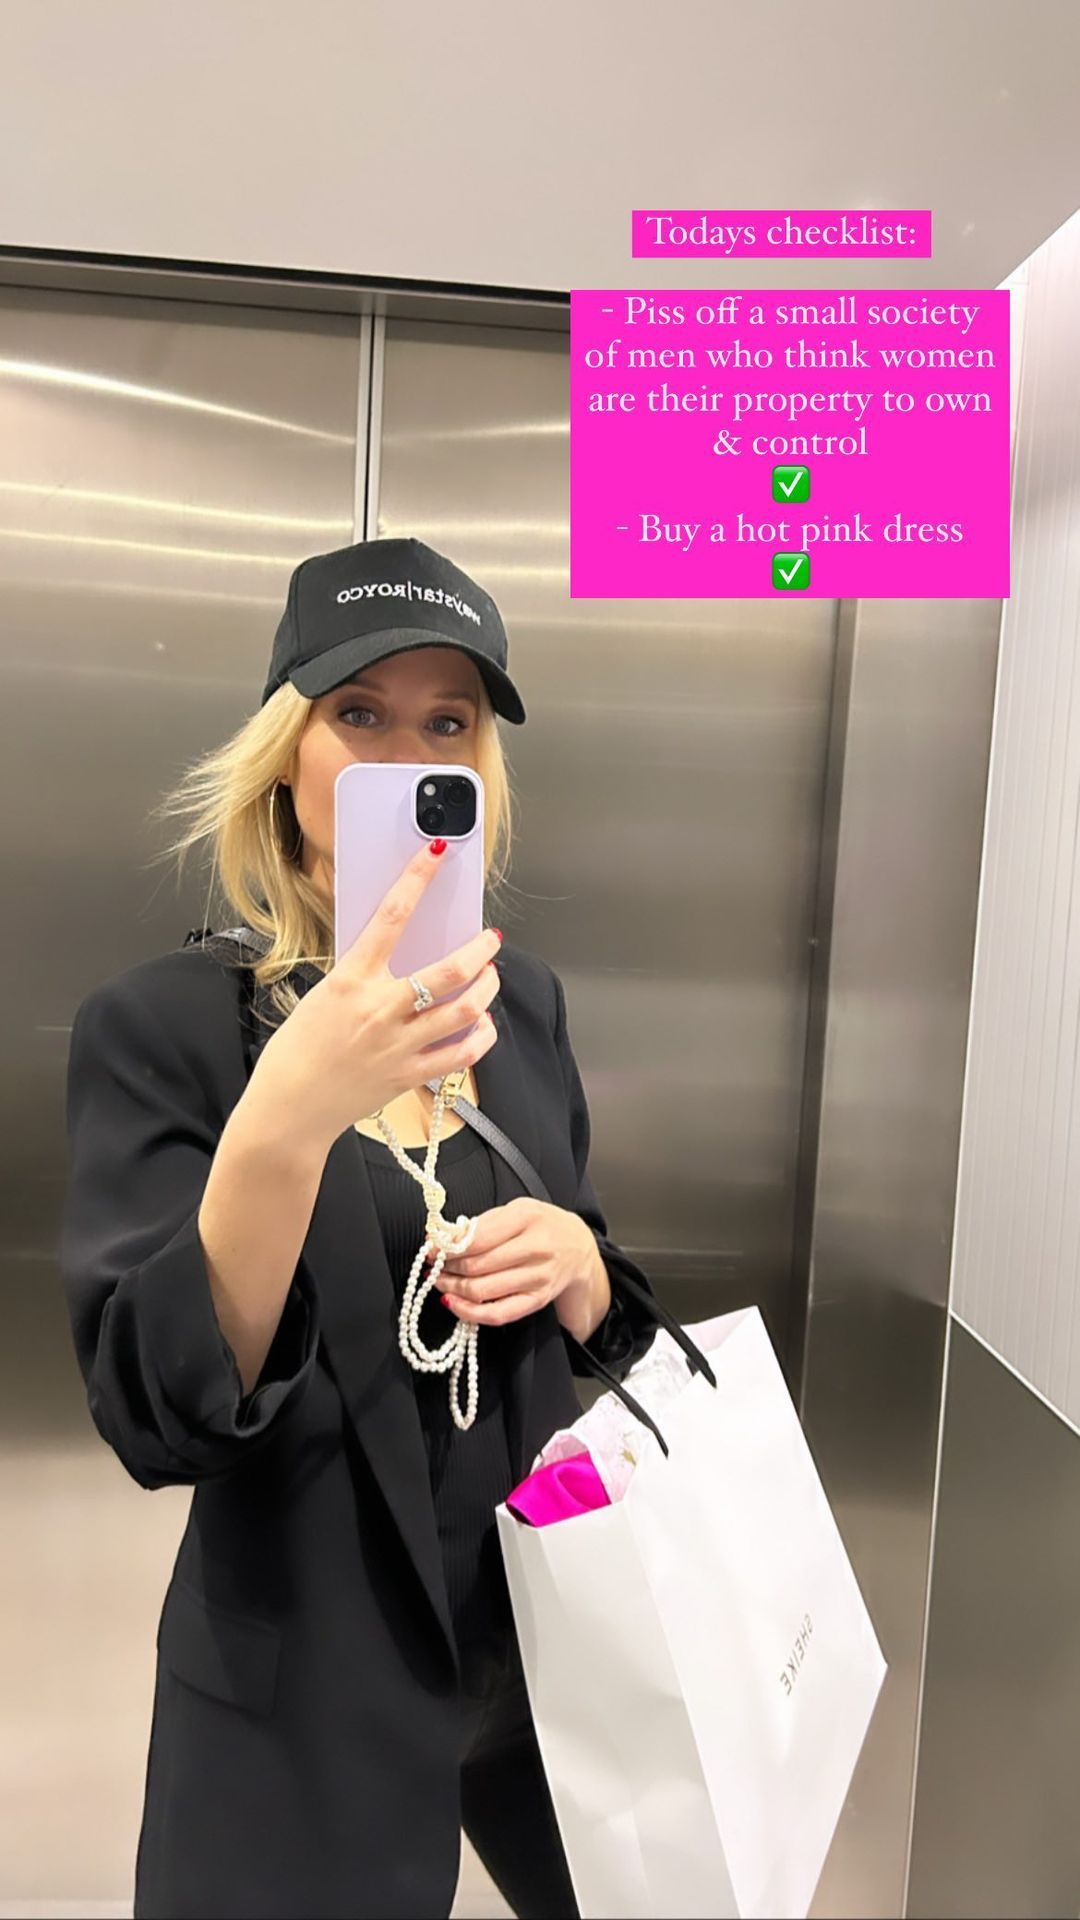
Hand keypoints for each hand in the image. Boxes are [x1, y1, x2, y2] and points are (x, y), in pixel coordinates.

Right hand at [248, 839, 502, 1155]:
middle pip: (450, 970)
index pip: (391, 916)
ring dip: (488, 987)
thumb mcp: (324, 995)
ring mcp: (400, 1044)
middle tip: (490, 939)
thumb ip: (362, 975)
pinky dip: (482, 1034)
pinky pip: (463, 1053)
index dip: (417, 879)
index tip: (436, 854)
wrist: (290, 1106)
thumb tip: (397, 952)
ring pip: (466, 1009)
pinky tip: (482, 1023)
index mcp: (351, 980)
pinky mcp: (411, 1075)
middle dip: (480, 948)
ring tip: (490, 977)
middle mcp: (381, 1009)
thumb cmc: (299, 1049)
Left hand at [434, 1197, 611, 1337]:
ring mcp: (539, 1277)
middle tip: (433, 1265)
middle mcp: (536, 1248)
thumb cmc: (541, 1225)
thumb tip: (443, 1237)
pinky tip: (454, 1304)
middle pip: (477, 1266)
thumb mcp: (515, 1210)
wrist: (578, 1246)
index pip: (477, 1238)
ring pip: (483, 1290)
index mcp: (527, 1218)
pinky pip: (498, 1314)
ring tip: (440, 1281)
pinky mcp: (538, 1300)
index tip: (431, 1247)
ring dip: (452, 1288)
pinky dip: (470, 1312)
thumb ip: (482, 1223)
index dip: (448, 1246)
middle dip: (447, 1267)